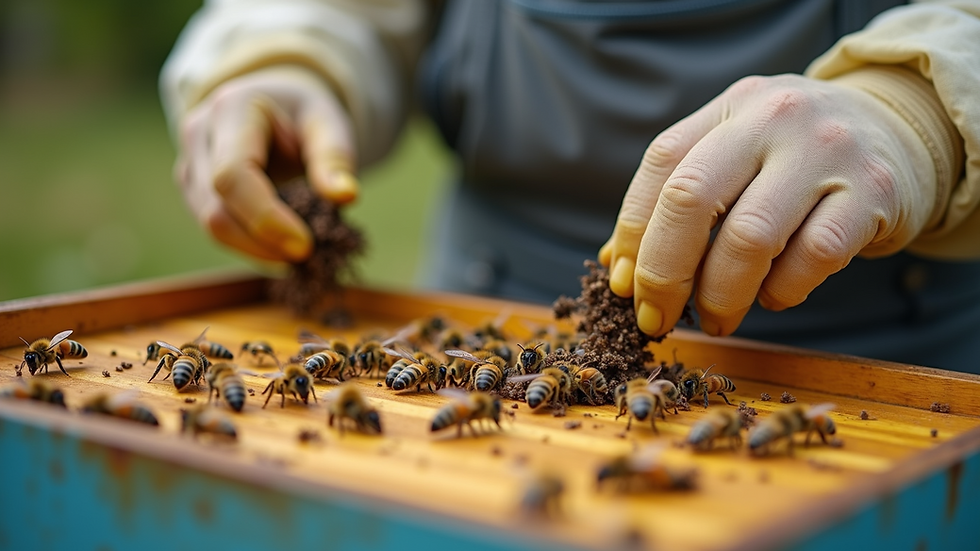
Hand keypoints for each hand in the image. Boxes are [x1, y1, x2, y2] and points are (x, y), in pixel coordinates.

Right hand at [175, 65, 358, 261]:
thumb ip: (335, 157)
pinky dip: (249, 247)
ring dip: (255, 251)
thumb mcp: (328, 123)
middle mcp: (199, 134)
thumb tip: (346, 196)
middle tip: (308, 257)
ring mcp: (190, 163)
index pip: (233, 176)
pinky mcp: (194, 189)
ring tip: (297, 258)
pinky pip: (215, 228)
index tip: (305, 245)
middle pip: (217, 207)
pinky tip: (280, 253)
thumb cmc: (303, 113)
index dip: (265, 218)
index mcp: (231, 109)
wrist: (275, 102)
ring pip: (210, 224)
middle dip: (262, 242)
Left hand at [600, 74, 936, 337]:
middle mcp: (774, 117)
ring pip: (749, 237)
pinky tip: (774, 297)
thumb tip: (618, 268)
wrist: (905, 131)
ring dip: (721, 294)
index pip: (661, 166)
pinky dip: (781, 292)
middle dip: (663, 273)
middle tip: (657, 318)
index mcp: (731, 107)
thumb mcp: (738, 153)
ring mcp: (827, 150)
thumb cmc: (797, 157)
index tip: (625, 288)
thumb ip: (679, 196)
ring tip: (717, 318)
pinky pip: (812, 257)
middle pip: (692, 199)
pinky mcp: (874, 191)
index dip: (633, 233)